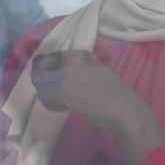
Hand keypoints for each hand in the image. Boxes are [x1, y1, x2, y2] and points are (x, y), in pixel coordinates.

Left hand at [31, 50, 164, 164]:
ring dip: (46, 94)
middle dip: (42, 82)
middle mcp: (70, 62)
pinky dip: (51, 105)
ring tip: (60, 101)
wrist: (125, 109)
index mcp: (80, 55)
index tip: (49, 78)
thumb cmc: (116, 93)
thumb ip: (83, 65)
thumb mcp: (99, 70)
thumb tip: (63, 67)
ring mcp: (65, 77)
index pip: (49, 57)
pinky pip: (45, 98)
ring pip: (39, 85)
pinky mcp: (63, 93)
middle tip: (51, 92)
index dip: (45, 68)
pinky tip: (64, 108)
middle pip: (39, 71)